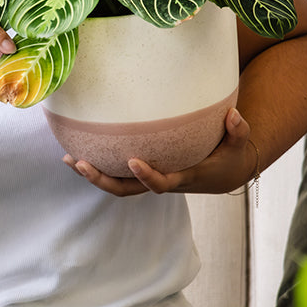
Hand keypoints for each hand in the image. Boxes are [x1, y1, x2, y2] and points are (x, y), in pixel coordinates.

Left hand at [63, 107, 256, 196]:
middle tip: (80, 163)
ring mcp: (148, 178)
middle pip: (127, 190)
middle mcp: (160, 181)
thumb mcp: (238, 144)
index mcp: (181, 178)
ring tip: (68, 158)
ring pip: (116, 184)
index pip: (160, 183)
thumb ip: (238, 131)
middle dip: (102, 180)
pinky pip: (115, 173)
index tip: (132, 161)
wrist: (222, 173)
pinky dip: (96, 164)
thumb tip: (232, 115)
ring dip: (92, 174)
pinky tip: (75, 150)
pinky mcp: (141, 172)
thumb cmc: (228, 155)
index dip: (146, 176)